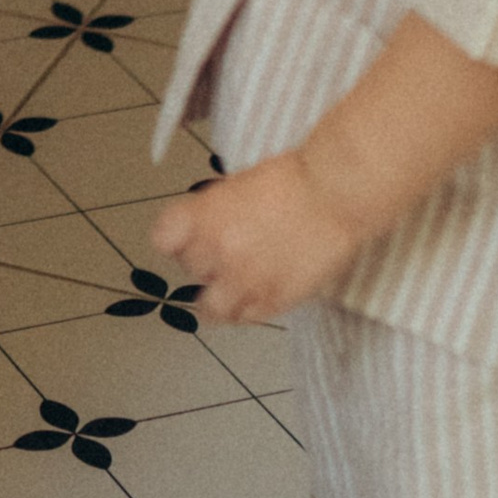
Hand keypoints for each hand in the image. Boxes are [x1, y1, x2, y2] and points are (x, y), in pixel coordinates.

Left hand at [150, 154, 362, 324]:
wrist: (333, 194)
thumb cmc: (292, 179)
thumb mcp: (238, 186)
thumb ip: (215, 212)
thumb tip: (207, 229)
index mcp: (202, 214)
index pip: (163, 239)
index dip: (176, 238)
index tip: (185, 238)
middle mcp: (216, 250)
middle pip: (190, 269)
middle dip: (205, 260)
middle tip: (225, 252)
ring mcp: (243, 280)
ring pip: (210, 307)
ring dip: (218, 295)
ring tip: (233, 285)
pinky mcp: (272, 301)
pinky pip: (244, 318)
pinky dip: (246, 310)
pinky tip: (255, 295)